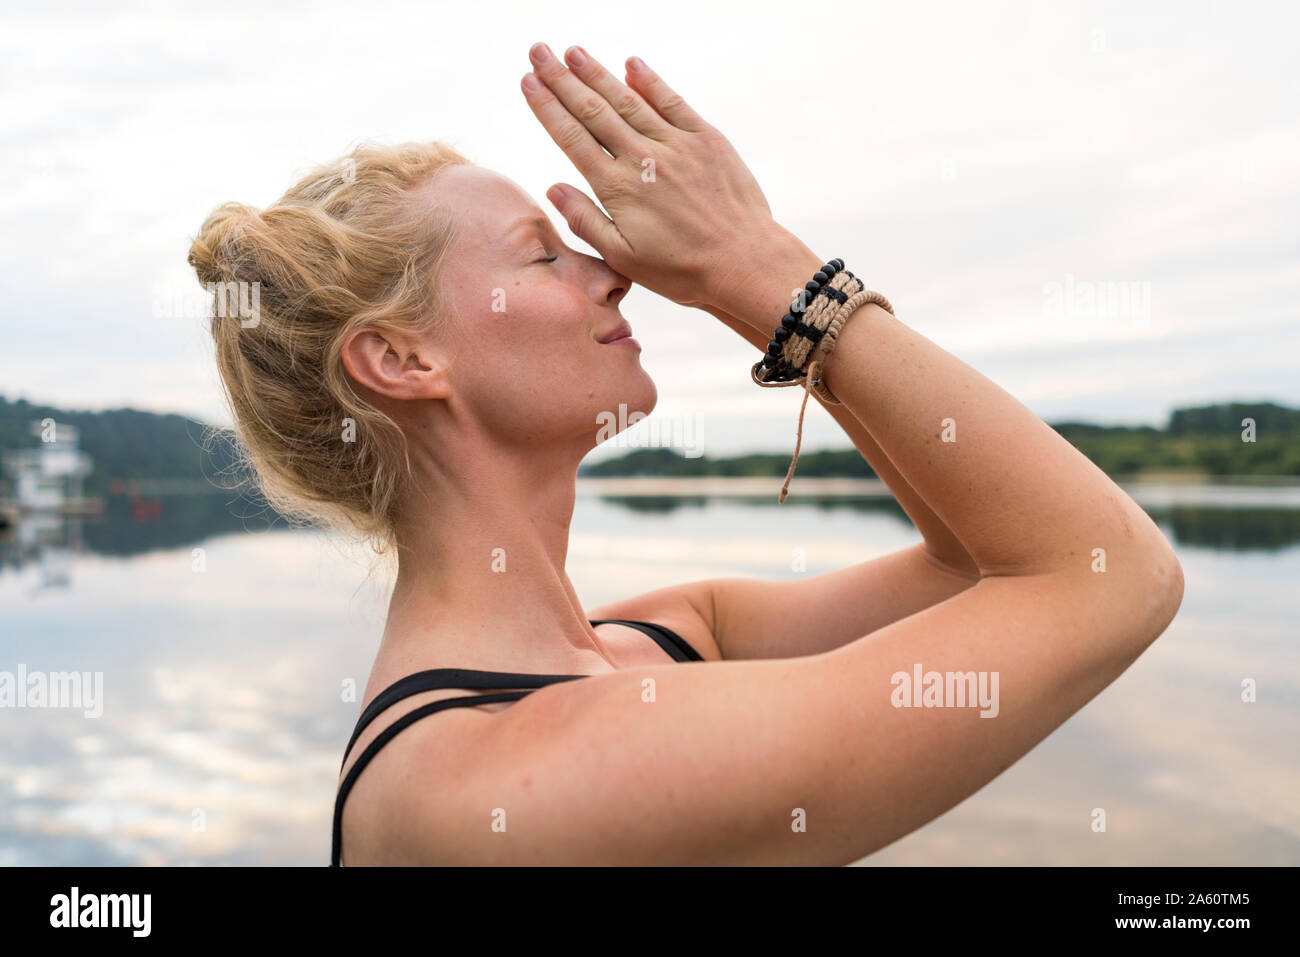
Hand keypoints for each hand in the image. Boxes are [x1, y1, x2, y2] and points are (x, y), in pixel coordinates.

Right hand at [521, 43, 779, 308]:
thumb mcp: (623, 258)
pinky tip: (631, 64)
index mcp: (618, 188)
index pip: (573, 138)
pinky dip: (650, 81)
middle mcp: (642, 159)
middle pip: (593, 110)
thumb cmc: (682, 270)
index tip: (528, 82)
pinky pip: (672, 102)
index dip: (547, 107)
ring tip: (573, 52)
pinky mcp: (706, 140)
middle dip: (562, 79)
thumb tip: (554, 189)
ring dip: (598, 73)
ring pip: (628, 100)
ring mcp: (675, 145)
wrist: (744, 262)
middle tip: (539, 52)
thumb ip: (586, 221)